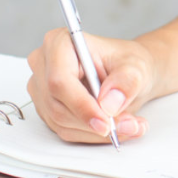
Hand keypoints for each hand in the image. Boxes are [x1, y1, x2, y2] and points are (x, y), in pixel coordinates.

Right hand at [27, 29, 156, 143]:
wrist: (128, 74)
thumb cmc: (127, 63)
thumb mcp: (136, 67)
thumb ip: (125, 82)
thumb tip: (109, 104)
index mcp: (59, 43)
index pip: (60, 81)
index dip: (82, 105)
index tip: (105, 122)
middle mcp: (44, 65)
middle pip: (58, 106)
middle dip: (95, 122)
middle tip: (129, 126)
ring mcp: (42, 90)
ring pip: (62, 123)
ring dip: (97, 132)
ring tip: (131, 125)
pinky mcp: (47, 110)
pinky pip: (66, 130)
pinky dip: (93, 134)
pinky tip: (116, 128)